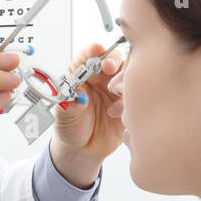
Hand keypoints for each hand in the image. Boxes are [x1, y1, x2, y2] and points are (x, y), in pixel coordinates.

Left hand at [48, 42, 125, 186]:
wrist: (83, 150)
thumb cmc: (71, 128)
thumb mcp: (64, 115)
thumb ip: (69, 103)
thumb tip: (77, 94)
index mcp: (81, 75)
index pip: (87, 55)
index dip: (92, 51)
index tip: (95, 51)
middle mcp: (100, 79)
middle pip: (112, 59)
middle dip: (112, 60)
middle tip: (109, 68)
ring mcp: (116, 90)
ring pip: (128, 75)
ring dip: (122, 82)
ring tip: (111, 98)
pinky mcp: (128, 104)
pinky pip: (136, 95)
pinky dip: (128, 101)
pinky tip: (115, 113)